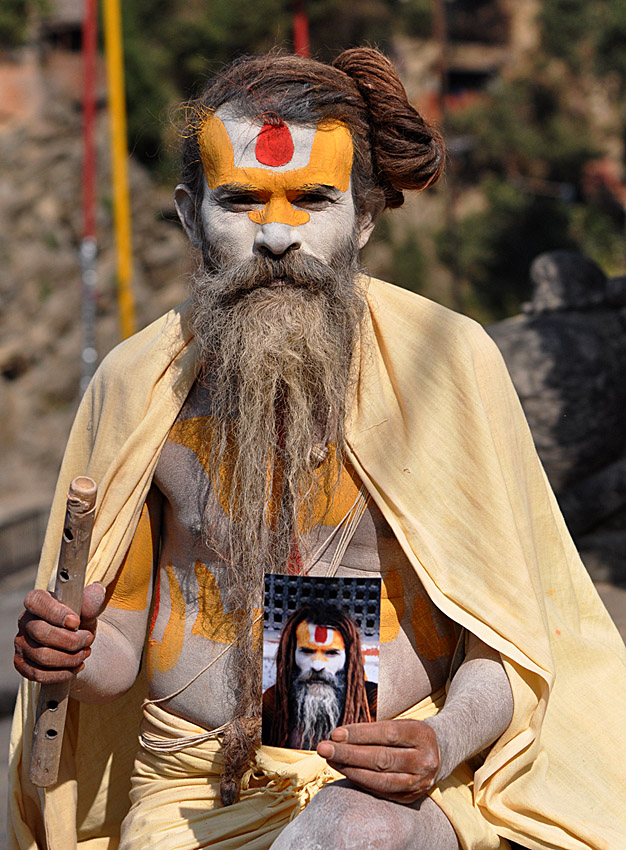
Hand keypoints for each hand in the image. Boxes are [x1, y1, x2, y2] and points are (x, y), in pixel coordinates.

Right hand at [14, 583, 105, 683]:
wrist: (76, 640)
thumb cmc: (79, 619)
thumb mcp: (87, 609)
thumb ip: (91, 601)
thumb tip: (97, 590)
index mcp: (37, 601)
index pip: (37, 602)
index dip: (56, 613)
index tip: (76, 622)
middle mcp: (25, 621)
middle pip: (41, 632)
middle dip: (70, 640)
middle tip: (89, 640)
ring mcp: (21, 644)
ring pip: (42, 656)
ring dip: (70, 658)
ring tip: (85, 653)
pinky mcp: (22, 664)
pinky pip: (38, 674)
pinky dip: (62, 673)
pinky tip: (76, 666)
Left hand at [316, 719, 439, 803]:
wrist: (438, 752)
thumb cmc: (408, 734)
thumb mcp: (399, 724)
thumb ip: (372, 730)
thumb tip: (338, 737)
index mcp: (422, 735)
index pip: (387, 734)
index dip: (359, 734)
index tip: (335, 733)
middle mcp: (424, 760)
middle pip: (382, 758)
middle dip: (348, 753)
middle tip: (323, 748)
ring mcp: (419, 782)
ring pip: (380, 779)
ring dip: (350, 770)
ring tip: (330, 760)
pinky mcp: (411, 797)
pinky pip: (381, 792)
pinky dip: (360, 782)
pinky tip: (345, 771)